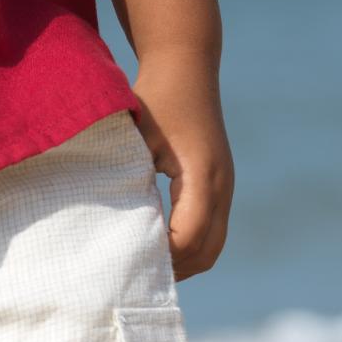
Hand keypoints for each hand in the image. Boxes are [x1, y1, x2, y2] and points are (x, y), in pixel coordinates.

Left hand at [127, 45, 233, 281]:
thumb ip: (131, 180)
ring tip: (146, 266)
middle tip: (134, 276)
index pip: (188, 237)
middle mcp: (221, 186)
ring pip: (213, 246)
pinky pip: (212, 230)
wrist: (186, 66)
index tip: (128, 263)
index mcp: (202, 176)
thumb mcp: (137, 137)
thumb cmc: (156, 98)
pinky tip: (158, 246)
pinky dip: (190, 246)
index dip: (161, 257)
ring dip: (184, 262)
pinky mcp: (219, 184)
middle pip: (207, 251)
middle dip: (174, 270)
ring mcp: (224, 186)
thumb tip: (117, 228)